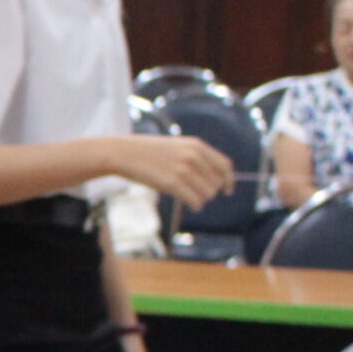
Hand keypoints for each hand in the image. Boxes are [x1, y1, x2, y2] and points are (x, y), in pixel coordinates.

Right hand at [113, 135, 236, 213]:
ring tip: (192, 198)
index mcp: (197, 146)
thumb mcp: (176, 147)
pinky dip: (196, 205)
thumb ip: (194, 156)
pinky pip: (195, 200)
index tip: (227, 190)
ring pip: (208, 193)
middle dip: (210, 191)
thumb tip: (211, 175)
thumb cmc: (147, 152)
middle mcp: (193, 156)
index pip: (224, 166)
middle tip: (198, 195)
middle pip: (216, 182)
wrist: (123, 153)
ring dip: (202, 199)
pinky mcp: (172, 183)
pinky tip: (192, 205)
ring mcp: (183, 169)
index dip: (229, 180)